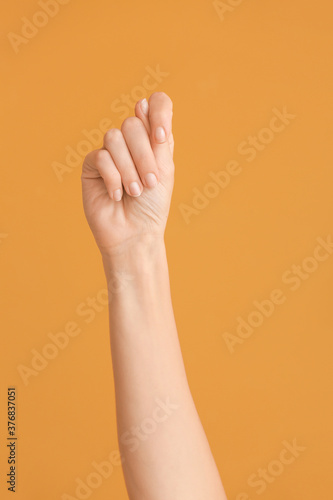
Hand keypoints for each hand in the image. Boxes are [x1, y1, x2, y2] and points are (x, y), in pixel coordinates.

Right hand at [81, 92, 173, 256]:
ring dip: (128, 169)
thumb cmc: (152, 206)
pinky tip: (116, 195)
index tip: (161, 137)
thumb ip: (157, 137)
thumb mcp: (163, 170)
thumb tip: (143, 101)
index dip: (158, 112)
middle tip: (150, 183)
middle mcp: (131, 143)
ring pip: (114, 138)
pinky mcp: (92, 166)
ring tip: (134, 192)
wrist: (134, 234)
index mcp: (152, 140)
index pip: (156, 105)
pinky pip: (100, 157)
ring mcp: (110, 153)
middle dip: (143, 157)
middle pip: (132, 124)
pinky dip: (112, 178)